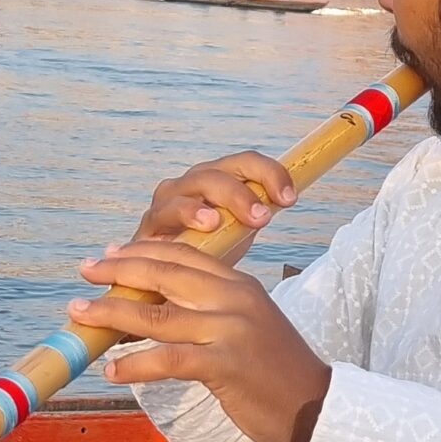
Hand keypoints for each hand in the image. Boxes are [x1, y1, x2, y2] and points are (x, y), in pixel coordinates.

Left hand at [74, 239, 331, 441]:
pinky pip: (166, 359)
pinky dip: (135, 364)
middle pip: (165, 274)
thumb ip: (212, 311)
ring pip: (157, 315)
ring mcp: (230, 330)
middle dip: (118, 270)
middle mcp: (234, 299)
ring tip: (80, 314)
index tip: (111, 253)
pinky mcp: (224, 365)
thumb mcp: (249, 327)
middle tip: (85, 271)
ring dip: (111, 313)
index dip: (144, 251)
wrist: (318, 408)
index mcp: (240, 285)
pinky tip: (113, 370)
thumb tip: (162, 309)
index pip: (184, 255)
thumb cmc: (277, 373)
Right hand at [131, 151, 296, 251]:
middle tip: (261, 218)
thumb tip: (288, 196)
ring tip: (221, 221)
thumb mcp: (241, 228)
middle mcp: (194, 182)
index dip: (270, 173)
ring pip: (192, 187)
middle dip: (242, 193)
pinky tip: (202, 226)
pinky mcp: (151, 223)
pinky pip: (164, 213)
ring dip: (208, 202)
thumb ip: (258, 211)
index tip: (289, 199)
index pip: (247, 162)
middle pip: (219, 172)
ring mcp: (169, 199)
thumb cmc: (211, 247)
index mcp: (220, 177)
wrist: (177, 278)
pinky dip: (185, 216)